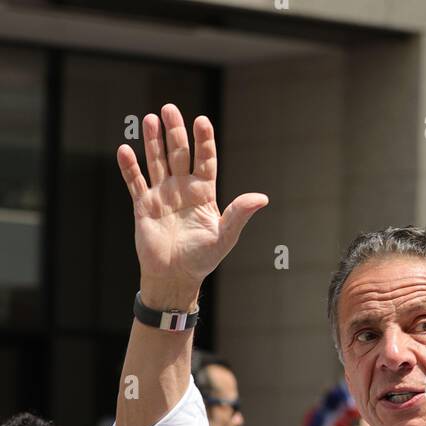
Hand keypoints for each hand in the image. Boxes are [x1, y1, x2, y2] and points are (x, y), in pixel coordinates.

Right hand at [117, 104, 267, 303]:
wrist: (175, 277)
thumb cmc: (202, 259)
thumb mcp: (224, 236)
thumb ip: (239, 214)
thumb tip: (262, 198)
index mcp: (204, 193)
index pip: (205, 160)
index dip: (204, 141)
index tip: (202, 121)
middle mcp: (182, 189)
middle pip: (178, 154)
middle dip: (175, 132)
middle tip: (170, 109)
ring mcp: (162, 195)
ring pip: (156, 161)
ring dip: (152, 141)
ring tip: (150, 119)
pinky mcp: (143, 205)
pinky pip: (135, 182)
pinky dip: (129, 167)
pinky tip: (125, 150)